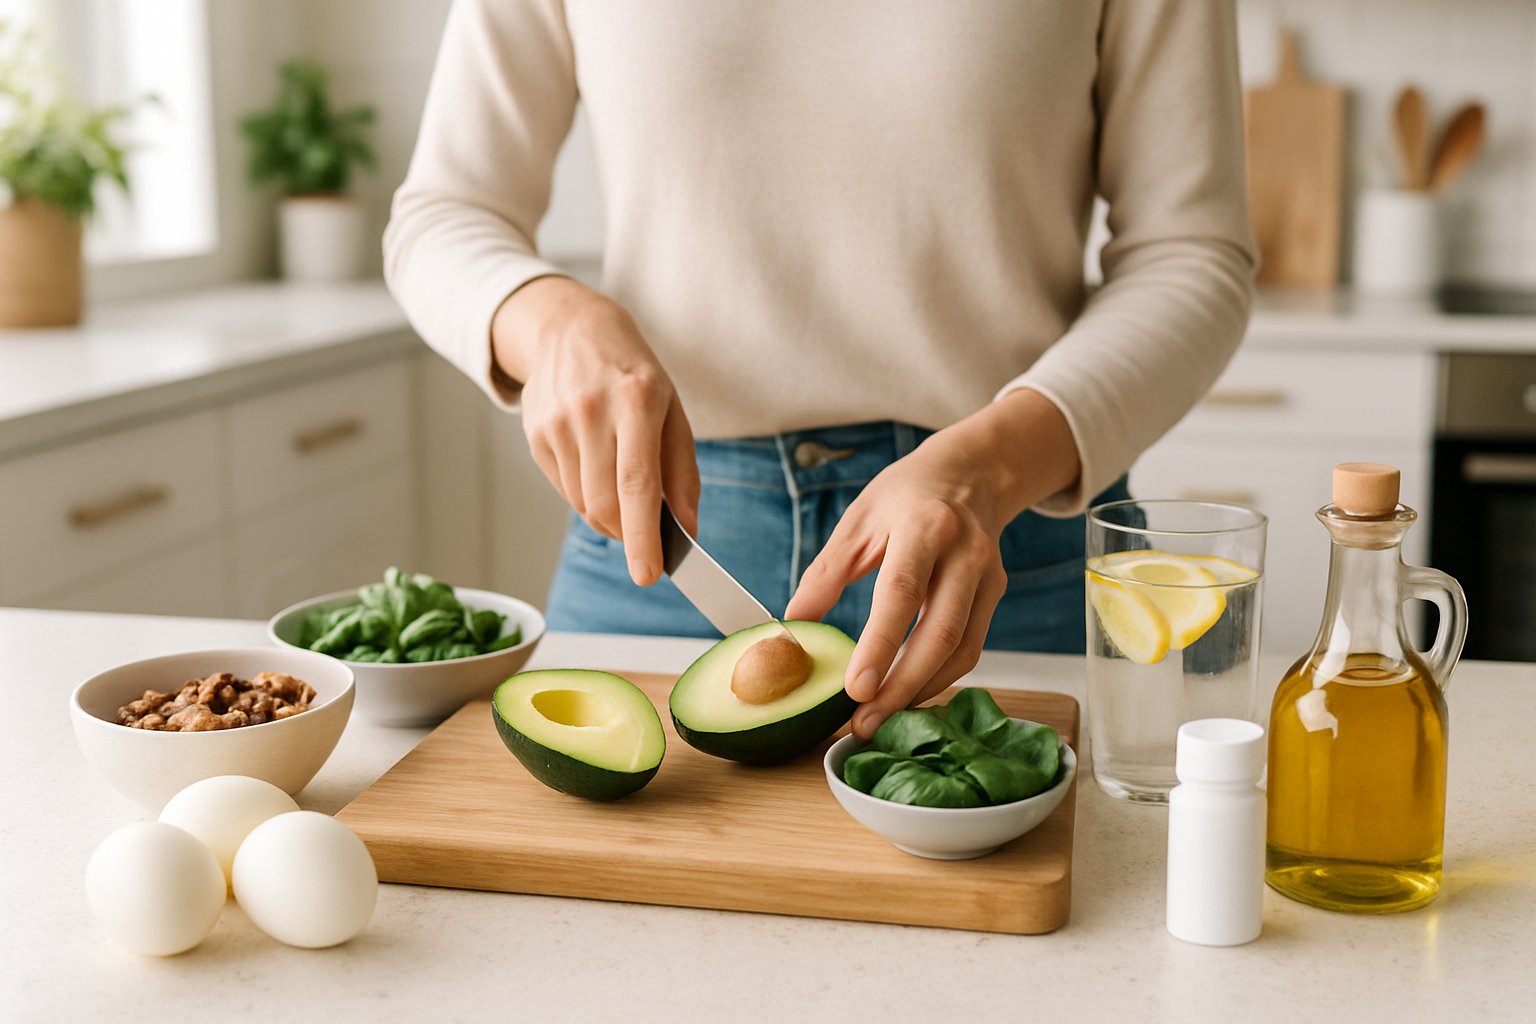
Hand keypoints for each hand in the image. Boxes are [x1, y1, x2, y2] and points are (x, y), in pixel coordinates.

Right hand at [492, 276, 699, 585]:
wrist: (570, 328)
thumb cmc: (632, 373)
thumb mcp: (672, 408)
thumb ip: (682, 471)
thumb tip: (686, 529)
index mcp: (636, 402)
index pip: (637, 484)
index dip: (642, 536)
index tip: (648, 574)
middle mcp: (592, 412)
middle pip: (605, 503)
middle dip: (627, 535)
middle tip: (644, 540)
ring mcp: (557, 424)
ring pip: (583, 503)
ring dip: (607, 516)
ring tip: (621, 489)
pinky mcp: (536, 434)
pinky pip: (565, 490)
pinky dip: (586, 496)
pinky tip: (595, 467)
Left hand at [784, 390, 1079, 738]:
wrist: (971, 472)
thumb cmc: (906, 494)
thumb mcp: (858, 520)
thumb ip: (826, 573)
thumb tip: (794, 626)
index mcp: (924, 526)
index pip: (901, 594)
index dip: (880, 645)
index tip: (855, 688)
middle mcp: (965, 553)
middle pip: (939, 634)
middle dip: (901, 687)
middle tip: (863, 721)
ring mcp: (987, 576)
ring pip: (961, 650)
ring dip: (920, 691)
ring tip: (878, 718)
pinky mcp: (996, 594)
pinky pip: (970, 647)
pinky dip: (938, 677)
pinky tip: (907, 694)